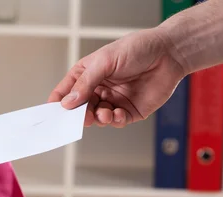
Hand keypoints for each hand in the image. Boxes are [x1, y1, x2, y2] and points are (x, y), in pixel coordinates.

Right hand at [49, 28, 186, 127]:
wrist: (169, 54)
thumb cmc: (138, 49)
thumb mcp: (105, 61)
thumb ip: (85, 83)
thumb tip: (68, 102)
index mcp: (87, 74)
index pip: (66, 91)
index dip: (58, 102)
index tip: (53, 112)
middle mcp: (98, 89)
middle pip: (80, 108)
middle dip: (80, 114)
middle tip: (82, 116)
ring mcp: (113, 101)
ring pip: (97, 118)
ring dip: (98, 118)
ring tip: (104, 113)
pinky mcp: (128, 111)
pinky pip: (115, 121)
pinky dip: (114, 121)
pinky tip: (117, 114)